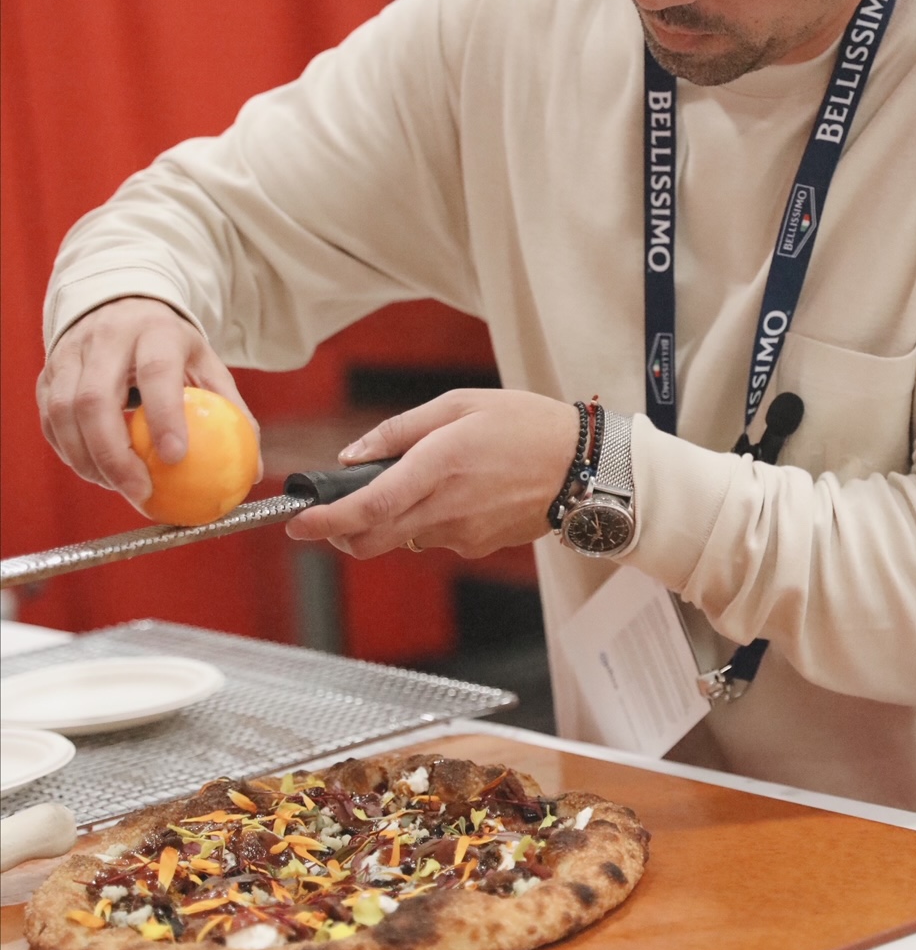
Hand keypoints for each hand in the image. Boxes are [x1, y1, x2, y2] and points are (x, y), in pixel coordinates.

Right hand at [37, 297, 259, 505]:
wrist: (120, 304)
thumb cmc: (169, 345)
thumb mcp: (206, 363)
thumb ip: (231, 412)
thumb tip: (251, 470)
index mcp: (154, 331)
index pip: (156, 372)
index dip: (164, 415)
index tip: (176, 457)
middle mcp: (105, 338)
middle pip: (95, 399)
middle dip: (114, 455)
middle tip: (140, 491)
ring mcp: (69, 355)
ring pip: (63, 413)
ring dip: (88, 461)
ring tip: (119, 485)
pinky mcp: (48, 375)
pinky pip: (49, 422)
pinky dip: (70, 453)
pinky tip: (96, 471)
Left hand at [286, 389, 579, 558]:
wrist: (583, 467)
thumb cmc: (525, 426)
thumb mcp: (459, 405)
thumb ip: (400, 431)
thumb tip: (353, 455)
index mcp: (437, 466)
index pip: (368, 508)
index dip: (325, 522)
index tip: (297, 523)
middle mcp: (445, 508)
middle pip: (372, 539)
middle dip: (342, 533)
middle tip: (331, 515)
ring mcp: (462, 533)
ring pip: (402, 537)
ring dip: (392, 518)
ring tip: (422, 480)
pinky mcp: (477, 545)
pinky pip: (435, 537)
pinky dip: (427, 519)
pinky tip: (456, 492)